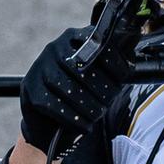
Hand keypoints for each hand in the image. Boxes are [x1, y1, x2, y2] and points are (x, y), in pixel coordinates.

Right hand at [19, 25, 124, 156]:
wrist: (50, 122)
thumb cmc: (81, 96)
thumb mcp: (99, 76)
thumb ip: (113, 64)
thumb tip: (133, 52)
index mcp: (74, 38)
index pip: (96, 43)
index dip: (113, 61)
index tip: (123, 77)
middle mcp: (54, 48)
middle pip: (80, 68)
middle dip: (99, 89)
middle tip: (107, 104)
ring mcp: (39, 68)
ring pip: (66, 86)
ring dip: (86, 105)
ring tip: (96, 115)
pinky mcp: (30, 90)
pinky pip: (52, 104)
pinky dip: (72, 118)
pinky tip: (83, 125)